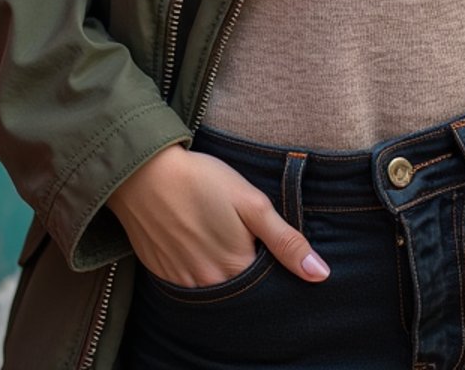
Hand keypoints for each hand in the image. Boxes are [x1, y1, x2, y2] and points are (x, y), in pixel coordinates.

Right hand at [107, 144, 329, 285]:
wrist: (144, 173)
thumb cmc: (203, 180)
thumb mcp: (251, 203)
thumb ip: (285, 241)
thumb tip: (320, 274)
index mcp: (236, 267)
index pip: (265, 284)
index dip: (272, 266)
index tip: (268, 244)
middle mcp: (209, 284)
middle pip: (239, 291)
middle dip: (247, 272)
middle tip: (242, 237)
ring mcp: (183, 282)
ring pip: (213, 289)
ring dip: (221, 273)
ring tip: (218, 238)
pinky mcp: (162, 274)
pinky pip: (187, 285)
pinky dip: (196, 269)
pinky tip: (196, 242)